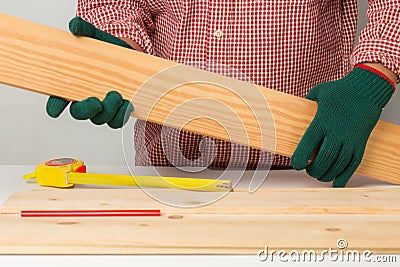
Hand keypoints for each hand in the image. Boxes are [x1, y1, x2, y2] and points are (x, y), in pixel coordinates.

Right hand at [46, 17, 134, 128]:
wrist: (129, 56)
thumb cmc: (106, 50)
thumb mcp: (95, 37)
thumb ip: (83, 30)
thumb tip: (76, 26)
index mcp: (71, 84)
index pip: (57, 99)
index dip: (55, 106)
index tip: (55, 109)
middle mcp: (84, 99)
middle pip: (78, 113)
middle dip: (87, 111)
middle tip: (97, 102)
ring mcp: (101, 106)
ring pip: (100, 119)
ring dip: (108, 112)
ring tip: (118, 96)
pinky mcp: (117, 110)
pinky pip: (117, 121)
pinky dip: (122, 115)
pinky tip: (128, 103)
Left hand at [291, 65, 394, 186]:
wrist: (368, 89)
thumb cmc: (341, 90)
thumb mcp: (318, 92)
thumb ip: (306, 102)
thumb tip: (294, 110)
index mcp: (323, 121)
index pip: (308, 145)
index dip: (300, 158)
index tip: (296, 164)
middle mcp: (337, 132)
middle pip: (323, 159)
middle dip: (313, 170)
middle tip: (308, 170)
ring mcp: (350, 140)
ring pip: (337, 165)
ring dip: (326, 174)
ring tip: (319, 175)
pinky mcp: (360, 144)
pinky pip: (353, 165)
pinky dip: (344, 176)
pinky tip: (336, 183)